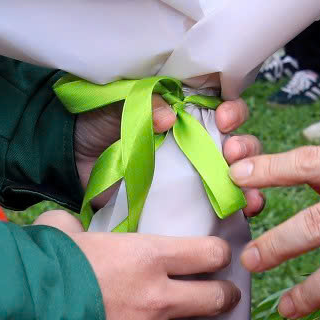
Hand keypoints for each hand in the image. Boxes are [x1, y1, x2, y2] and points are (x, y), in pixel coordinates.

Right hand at [38, 213, 239, 319]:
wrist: (22, 313)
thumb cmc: (43, 267)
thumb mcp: (61, 233)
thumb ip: (72, 226)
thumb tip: (66, 225)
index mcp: (148, 256)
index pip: (207, 253)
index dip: (218, 255)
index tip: (220, 259)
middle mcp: (158, 298)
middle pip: (214, 299)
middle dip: (226, 299)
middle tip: (228, 299)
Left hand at [74, 94, 261, 217]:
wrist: (69, 161)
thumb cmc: (96, 124)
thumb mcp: (118, 106)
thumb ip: (144, 106)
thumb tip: (170, 116)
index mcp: (183, 111)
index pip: (220, 107)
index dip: (231, 110)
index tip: (224, 118)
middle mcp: (194, 140)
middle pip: (235, 141)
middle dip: (245, 147)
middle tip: (232, 154)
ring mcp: (191, 173)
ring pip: (235, 174)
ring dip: (250, 180)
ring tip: (245, 190)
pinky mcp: (184, 201)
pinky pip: (218, 204)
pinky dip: (237, 207)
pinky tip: (245, 213)